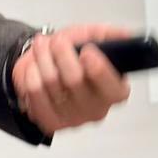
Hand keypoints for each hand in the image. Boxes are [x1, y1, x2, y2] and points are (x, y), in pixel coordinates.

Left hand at [11, 24, 132, 134]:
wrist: (47, 66)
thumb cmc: (73, 55)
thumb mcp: (94, 38)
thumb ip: (110, 35)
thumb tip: (125, 35)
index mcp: (115, 90)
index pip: (113, 88)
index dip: (99, 68)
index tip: (87, 51)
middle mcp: (97, 109)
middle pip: (75, 80)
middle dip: (62, 52)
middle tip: (59, 41)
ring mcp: (74, 119)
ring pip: (52, 82)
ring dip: (43, 57)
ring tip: (43, 47)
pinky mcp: (51, 122)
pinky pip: (35, 92)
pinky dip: (31, 72)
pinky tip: (35, 66)